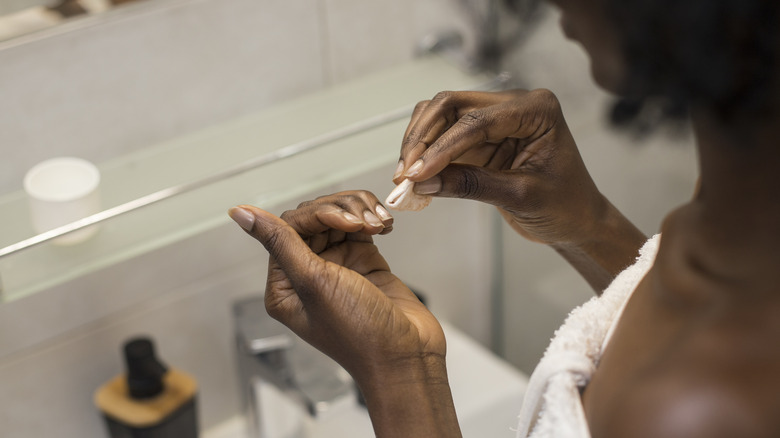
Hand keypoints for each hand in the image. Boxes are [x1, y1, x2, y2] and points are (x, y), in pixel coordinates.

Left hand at [228, 191, 444, 383]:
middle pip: (314, 217)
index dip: (319, 215)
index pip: (289, 226)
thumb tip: (240, 213)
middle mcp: (307, 273)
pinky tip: (384, 227)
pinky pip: (361, 228)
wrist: (406, 355)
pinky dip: (373, 220)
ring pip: (339, 217)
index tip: (347, 223)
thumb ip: (279, 242)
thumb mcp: (313, 283)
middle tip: (366, 223)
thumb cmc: (358, 333)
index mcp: (284, 284)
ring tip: (380, 224)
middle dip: (342, 211)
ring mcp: (337, 267)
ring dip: (360, 212)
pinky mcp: (363, 262)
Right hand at [395, 88, 606, 246]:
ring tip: (404, 177)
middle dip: (422, 138)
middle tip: (405, 174)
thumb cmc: (564, 206)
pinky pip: (442, 135)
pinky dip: (425, 153)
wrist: (577, 220)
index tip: (416, 173)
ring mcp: (494, 118)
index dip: (441, 147)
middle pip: (450, 104)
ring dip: (418, 142)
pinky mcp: (480, 137)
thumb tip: (422, 182)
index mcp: (536, 109)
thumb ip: (472, 185)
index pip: (477, 120)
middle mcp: (513, 104)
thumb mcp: (520, 197)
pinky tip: (414, 176)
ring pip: (439, 115)